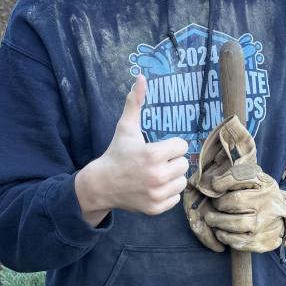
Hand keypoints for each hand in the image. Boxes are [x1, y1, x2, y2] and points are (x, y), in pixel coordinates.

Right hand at [76, 74, 188, 222]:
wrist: (101, 185)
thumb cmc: (116, 154)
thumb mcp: (125, 128)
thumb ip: (135, 103)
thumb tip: (140, 77)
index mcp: (153, 154)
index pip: (182, 146)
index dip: (170, 146)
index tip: (157, 149)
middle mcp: (157, 176)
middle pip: (184, 164)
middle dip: (172, 161)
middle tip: (155, 162)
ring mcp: (157, 194)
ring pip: (182, 181)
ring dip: (172, 177)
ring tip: (155, 174)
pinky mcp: (156, 208)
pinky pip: (176, 198)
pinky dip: (167, 193)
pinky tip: (153, 187)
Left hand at [182, 114, 285, 251]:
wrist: (285, 219)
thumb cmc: (261, 196)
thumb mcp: (256, 179)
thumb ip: (238, 174)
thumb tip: (210, 176)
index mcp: (265, 184)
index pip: (240, 177)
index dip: (222, 181)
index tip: (214, 185)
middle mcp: (268, 203)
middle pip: (233, 202)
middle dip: (218, 205)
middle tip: (213, 207)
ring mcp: (266, 224)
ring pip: (234, 224)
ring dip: (217, 222)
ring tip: (212, 219)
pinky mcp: (263, 242)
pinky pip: (238, 241)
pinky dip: (225, 237)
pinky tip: (222, 231)